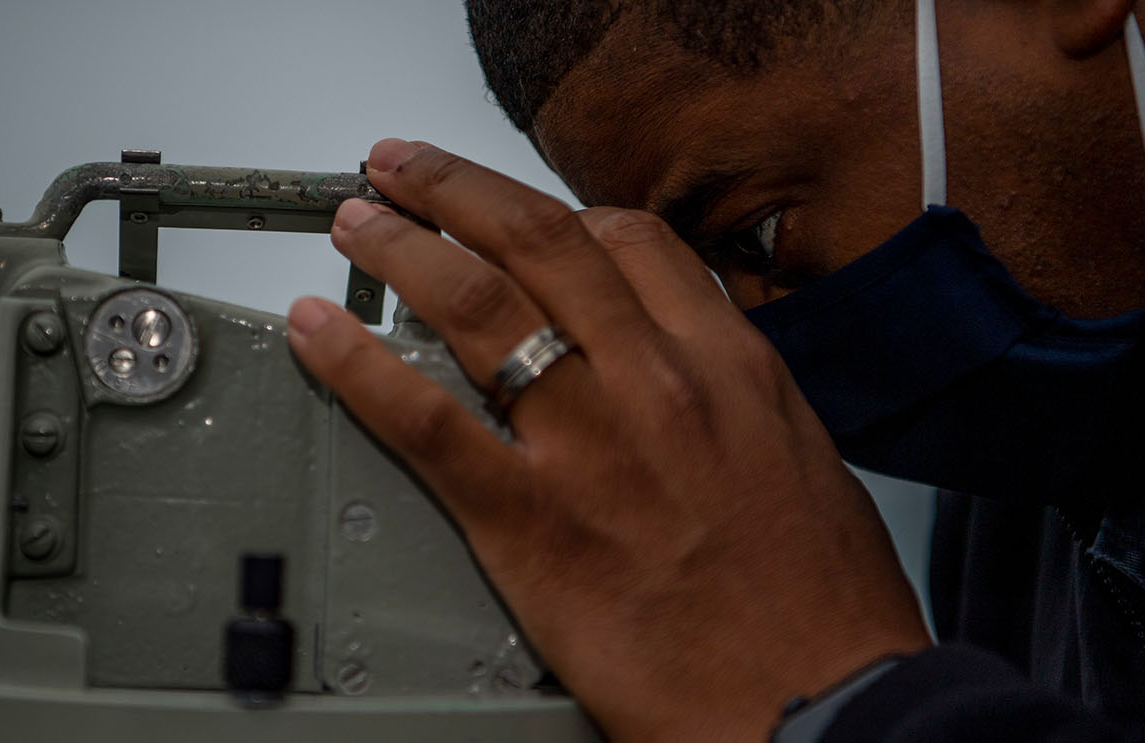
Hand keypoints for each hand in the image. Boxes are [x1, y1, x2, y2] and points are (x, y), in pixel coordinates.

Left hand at [287, 139, 929, 741]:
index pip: (632, 243)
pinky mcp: (531, 523)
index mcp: (728, 366)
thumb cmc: (826, 610)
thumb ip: (734, 401)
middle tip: (403, 171)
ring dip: (402, 249)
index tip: (520, 215)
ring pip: (477, 306)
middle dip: (457, 191)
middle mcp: (655, 384)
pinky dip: (358, 364)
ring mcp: (588, 447)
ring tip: (357, 223)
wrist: (824, 704)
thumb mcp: (802, 464)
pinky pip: (425, 421)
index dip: (560, 214)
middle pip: (538, 243)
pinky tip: (319, 334)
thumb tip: (691, 378)